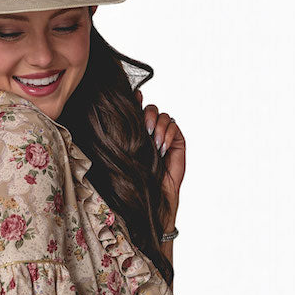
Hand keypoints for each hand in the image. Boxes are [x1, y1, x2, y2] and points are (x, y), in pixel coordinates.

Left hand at [135, 91, 184, 224]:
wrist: (152, 197)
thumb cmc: (135, 180)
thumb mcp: (125, 153)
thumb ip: (123, 134)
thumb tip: (116, 114)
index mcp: (136, 134)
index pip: (136, 110)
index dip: (136, 100)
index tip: (134, 96)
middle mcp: (150, 133)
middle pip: (151, 109)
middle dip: (149, 115)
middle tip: (146, 129)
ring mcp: (165, 137)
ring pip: (163, 116)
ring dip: (159, 126)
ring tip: (155, 144)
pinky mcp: (177, 143)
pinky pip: (175, 126)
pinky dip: (169, 134)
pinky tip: (162, 147)